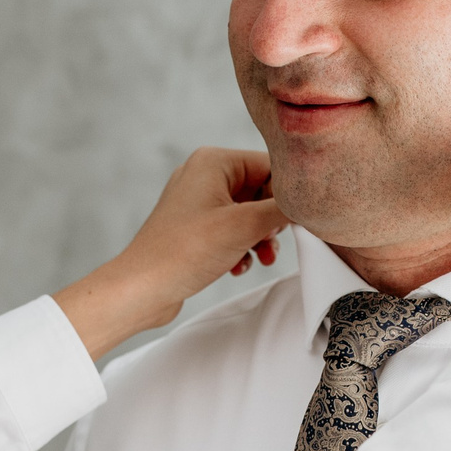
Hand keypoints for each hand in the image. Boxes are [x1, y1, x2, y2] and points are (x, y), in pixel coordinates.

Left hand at [53, 147, 287, 357]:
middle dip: (271, 221)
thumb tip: (308, 204)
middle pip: (260, 190)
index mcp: (214, 162)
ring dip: (258, 238)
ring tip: (260, 258)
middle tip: (271, 242)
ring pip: (247, 213)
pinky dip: (240, 247)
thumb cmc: (183, 252)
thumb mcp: (243, 227)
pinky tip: (237, 266)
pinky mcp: (193, 227)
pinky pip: (230, 229)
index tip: (296, 221)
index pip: (270, 166)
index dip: (287, 195)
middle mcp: (203, 175)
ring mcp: (196, 201)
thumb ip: (282, 210)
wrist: (142, 288)